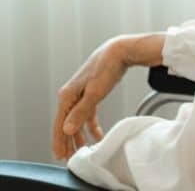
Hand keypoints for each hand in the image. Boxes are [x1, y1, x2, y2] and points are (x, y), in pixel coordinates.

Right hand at [52, 37, 129, 160]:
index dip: (60, 141)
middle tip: (69, 158)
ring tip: (82, 149)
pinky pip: (88, 112)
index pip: (60, 124)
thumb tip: (67, 129)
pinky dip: (91, 124)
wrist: (120, 51)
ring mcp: (81, 93)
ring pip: (77, 119)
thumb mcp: (94, 93)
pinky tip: (97, 134)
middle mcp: (71, 95)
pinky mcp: (91, 92)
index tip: (61, 155)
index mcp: (67, 95)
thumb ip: (81, 113)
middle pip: (67, 122)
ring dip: (80, 134)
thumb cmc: (106, 68)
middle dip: (68, 141)